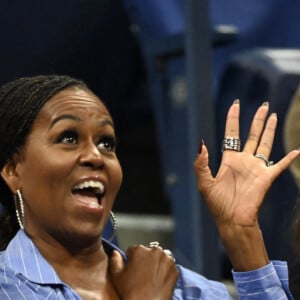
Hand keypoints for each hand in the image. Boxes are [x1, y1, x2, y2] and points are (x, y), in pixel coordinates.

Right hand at [109, 245, 177, 299]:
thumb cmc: (131, 292)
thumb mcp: (116, 276)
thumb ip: (115, 260)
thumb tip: (115, 252)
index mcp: (139, 249)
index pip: (133, 250)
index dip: (131, 259)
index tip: (131, 268)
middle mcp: (155, 250)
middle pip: (147, 252)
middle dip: (144, 260)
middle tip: (141, 274)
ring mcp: (167, 259)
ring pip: (159, 258)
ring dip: (156, 263)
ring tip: (151, 277)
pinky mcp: (175, 269)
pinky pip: (169, 266)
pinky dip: (165, 271)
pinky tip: (159, 280)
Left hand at [194, 100, 299, 269]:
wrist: (231, 220)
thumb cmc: (217, 204)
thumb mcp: (204, 183)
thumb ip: (201, 164)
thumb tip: (201, 144)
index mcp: (228, 160)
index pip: (232, 134)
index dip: (233, 118)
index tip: (236, 104)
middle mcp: (243, 160)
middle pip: (252, 135)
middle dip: (257, 120)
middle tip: (264, 105)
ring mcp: (256, 168)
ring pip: (265, 144)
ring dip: (269, 130)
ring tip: (273, 116)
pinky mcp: (266, 178)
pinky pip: (280, 166)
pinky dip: (289, 159)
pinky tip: (297, 151)